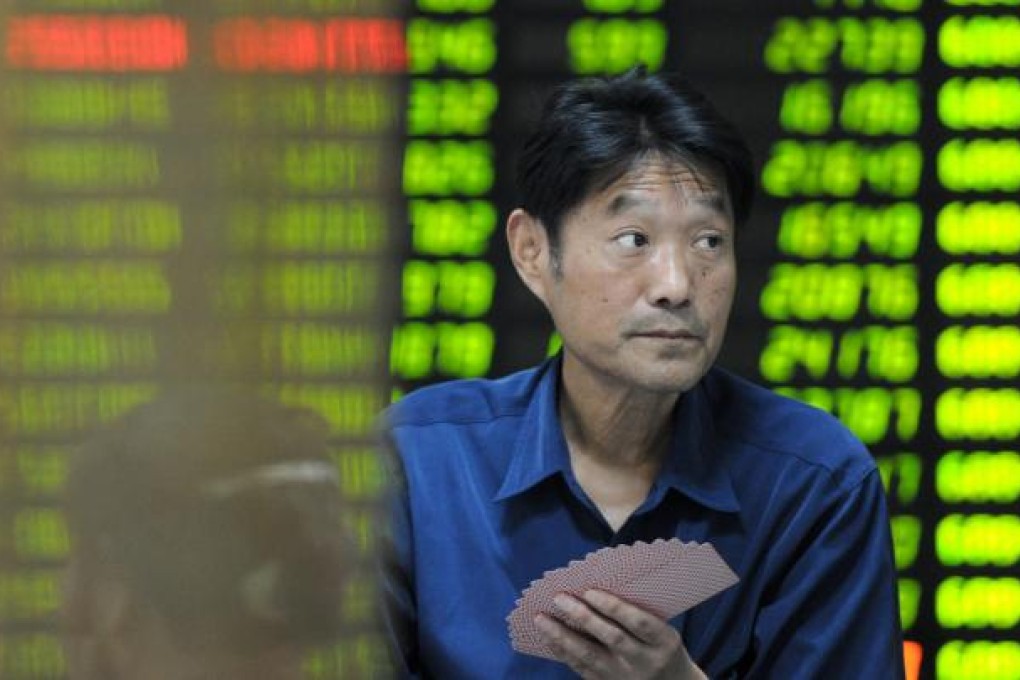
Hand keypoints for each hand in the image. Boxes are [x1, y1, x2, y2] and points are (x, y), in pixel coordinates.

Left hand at [535, 590, 705, 679]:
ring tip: (541, 619)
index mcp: (664, 641)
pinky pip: (583, 669)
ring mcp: (626, 677)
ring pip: (591, 656)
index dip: (614, 606)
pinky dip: (564, 653)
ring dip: (563, 636)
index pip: (639, 622)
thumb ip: (639, 615)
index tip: (589, 591)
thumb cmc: (664, 649)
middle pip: (612, 637)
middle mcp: (645, 661)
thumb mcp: (664, 632)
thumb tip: (596, 589)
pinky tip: (549, 639)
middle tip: (559, 598)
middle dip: (583, 616)